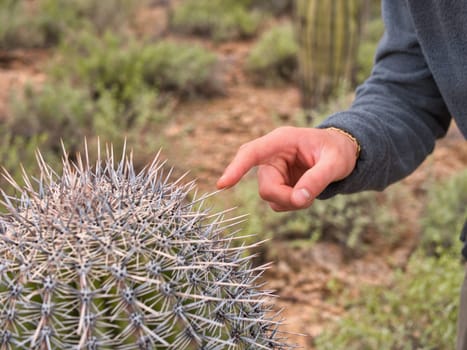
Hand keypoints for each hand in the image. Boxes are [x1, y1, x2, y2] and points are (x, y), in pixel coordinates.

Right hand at [216, 126, 358, 210]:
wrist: (342, 153)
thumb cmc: (338, 151)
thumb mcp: (335, 163)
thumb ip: (318, 179)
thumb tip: (299, 199)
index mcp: (282, 140)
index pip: (251, 152)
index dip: (236, 168)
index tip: (222, 185)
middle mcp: (273, 155)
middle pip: (266, 185)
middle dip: (285, 197)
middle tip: (307, 200)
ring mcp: (273, 170)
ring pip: (270, 196)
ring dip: (291, 201)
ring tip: (312, 190)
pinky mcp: (277, 182)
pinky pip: (277, 202)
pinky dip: (292, 204)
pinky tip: (305, 193)